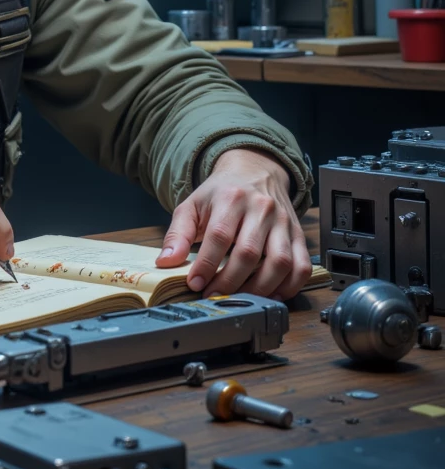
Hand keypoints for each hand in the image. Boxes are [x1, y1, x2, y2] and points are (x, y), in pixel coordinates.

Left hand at [154, 149, 310, 300]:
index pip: (219, 235)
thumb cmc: (222, 192)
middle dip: (229, 281)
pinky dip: (290, 286)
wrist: (255, 170)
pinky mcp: (298, 234)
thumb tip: (166, 262)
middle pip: (249, 252)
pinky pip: (302, 265)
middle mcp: (261, 208)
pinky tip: (272, 295)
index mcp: (232, 198)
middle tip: (213, 295)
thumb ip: (178, 233)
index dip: (207, 264)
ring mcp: (283, 222)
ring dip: (259, 288)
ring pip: (280, 262)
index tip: (195, 283)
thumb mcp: (193, 204)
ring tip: (240, 298)